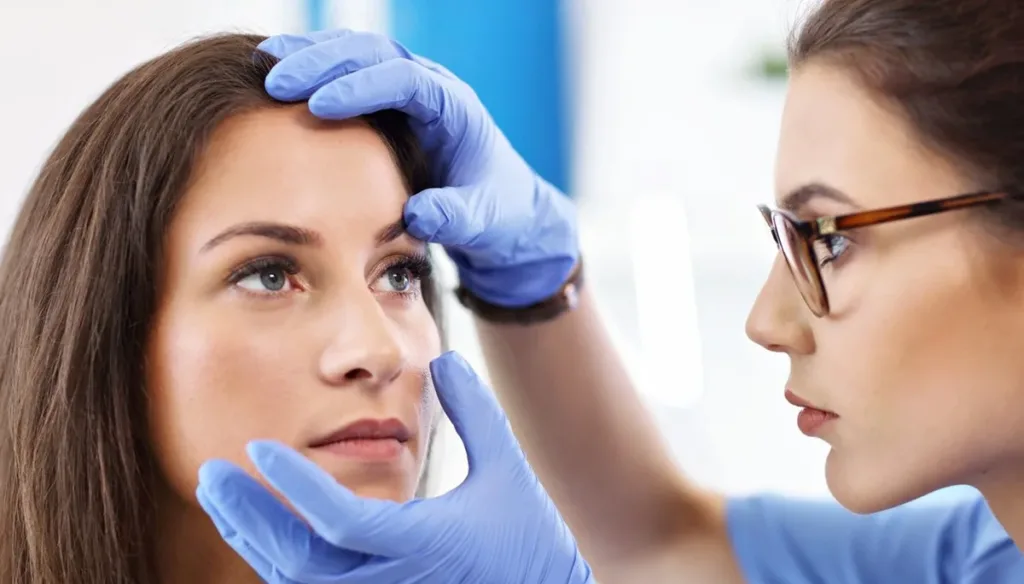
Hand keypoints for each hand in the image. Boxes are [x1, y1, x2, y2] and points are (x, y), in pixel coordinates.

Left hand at [196, 351, 593, 583]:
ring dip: (253, 538)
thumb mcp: (507, 470)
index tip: (256, 447)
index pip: (339, 520)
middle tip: (211, 474)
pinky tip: (258, 529)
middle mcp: (394, 582)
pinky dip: (276, 561)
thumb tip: (444, 359)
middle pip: (298, 561)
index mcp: (424, 545)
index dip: (293, 483)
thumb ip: (476, 412)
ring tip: (222, 498)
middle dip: (249, 516)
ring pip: (295, 583)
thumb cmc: (530, 540)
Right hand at [257, 30, 578, 306]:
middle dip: (324, 62)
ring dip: (310, 55)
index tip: (318, 105)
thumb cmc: (496, 216)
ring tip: (264, 64)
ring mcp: (408, 90)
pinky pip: (346, 72)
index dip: (361, 87)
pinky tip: (274, 75)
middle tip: (276, 81)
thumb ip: (455, 219)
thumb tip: (415, 215)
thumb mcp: (482, 224)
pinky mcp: (387, 102)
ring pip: (355, 53)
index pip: (405, 80)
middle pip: (374, 54)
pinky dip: (312, 69)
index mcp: (454, 109)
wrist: (503, 212)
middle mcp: (431, 87)